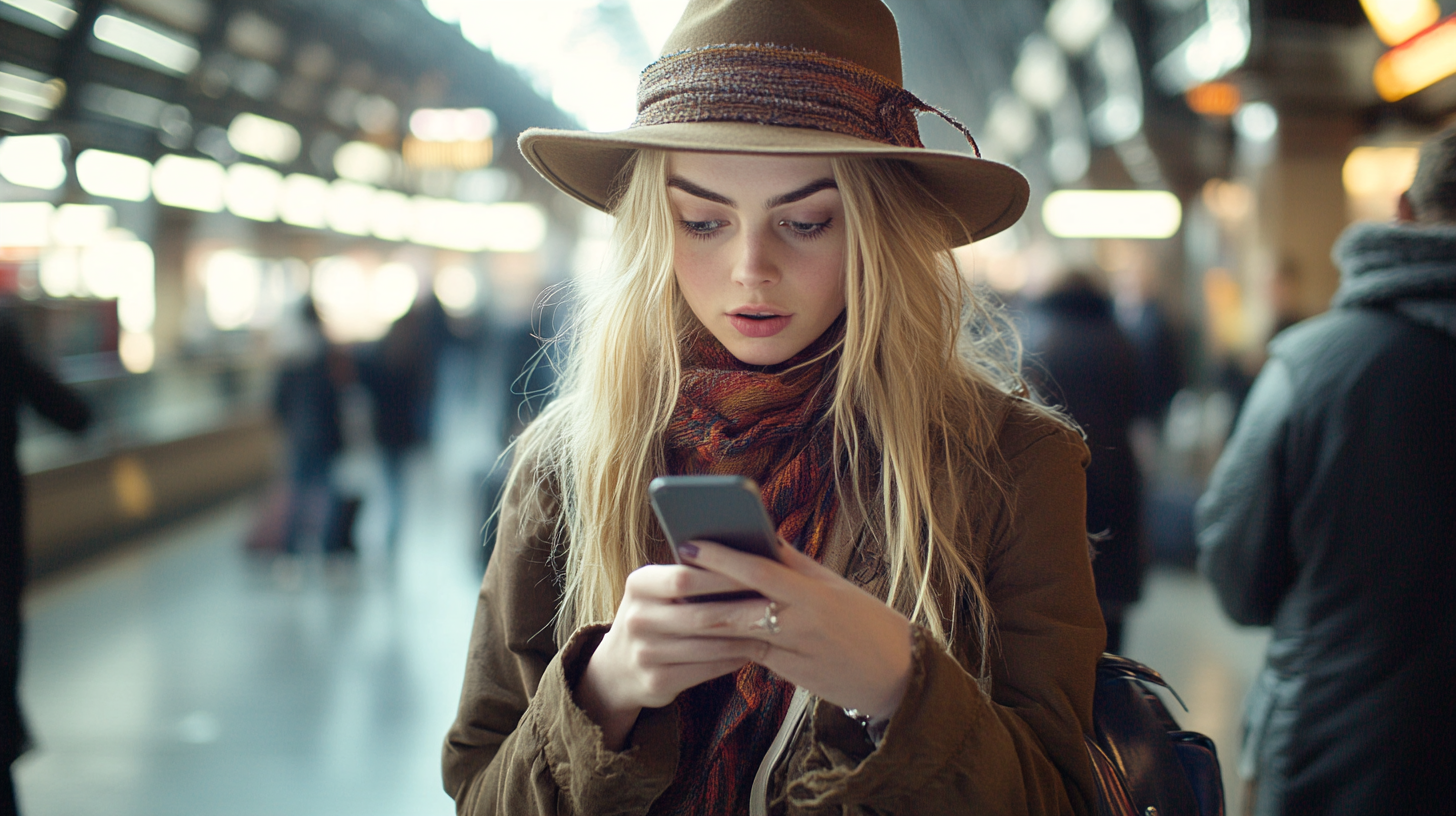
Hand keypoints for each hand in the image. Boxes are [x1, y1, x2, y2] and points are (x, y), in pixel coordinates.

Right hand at [576, 561, 769, 749]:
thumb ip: (689, 573)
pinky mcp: (656, 682)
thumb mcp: (657, 590)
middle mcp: (636, 618)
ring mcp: (644, 653)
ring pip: (708, 645)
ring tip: (774, 629)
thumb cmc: (655, 615)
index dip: (722, 575)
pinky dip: (733, 660)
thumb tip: (744, 555)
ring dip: (745, 638)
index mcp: (638, 584)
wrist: (617, 668)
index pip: (683, 576)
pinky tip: (753, 650)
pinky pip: (706, 670)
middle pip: (700, 613)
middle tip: (779, 604)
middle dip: (743, 609)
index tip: (759, 570)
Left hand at [678, 539, 913, 721]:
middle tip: (671, 578)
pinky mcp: (790, 674)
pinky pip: (750, 655)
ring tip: (678, 604)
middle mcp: (802, 623)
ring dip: (706, 620)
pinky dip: (726, 642)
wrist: (897, 673)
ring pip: (739, 634)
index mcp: (814, 593)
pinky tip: (702, 631)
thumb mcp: (834, 586)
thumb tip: (761, 536)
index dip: (722, 557)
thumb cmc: (864, 620)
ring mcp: (795, 652)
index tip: (691, 544)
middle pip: (740, 606)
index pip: (760, 570)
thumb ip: (796, 564)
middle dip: (702, 593)